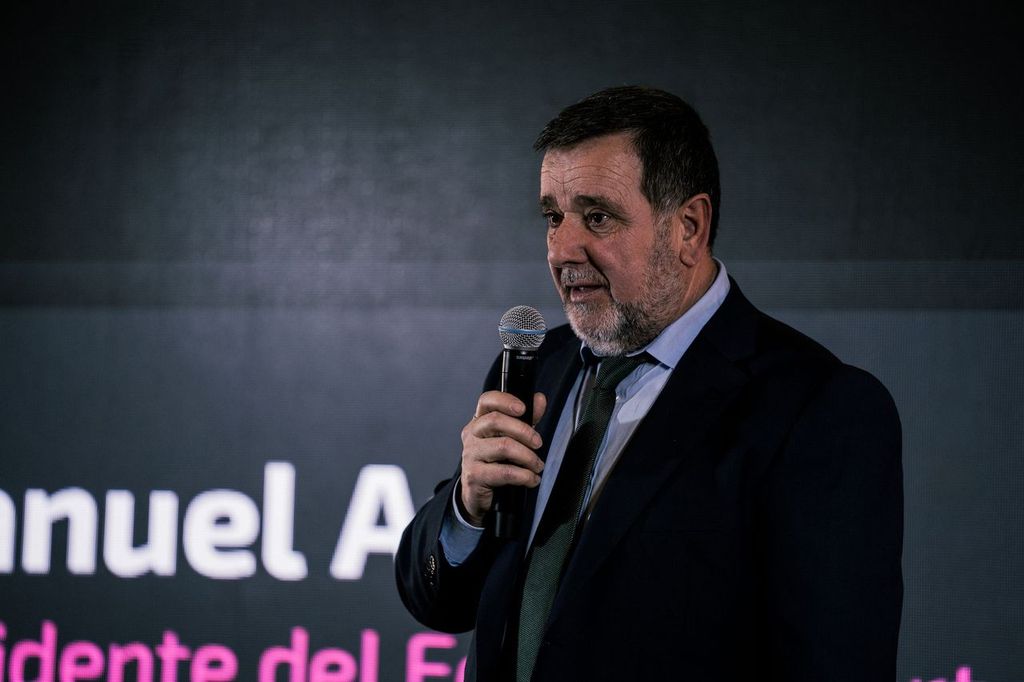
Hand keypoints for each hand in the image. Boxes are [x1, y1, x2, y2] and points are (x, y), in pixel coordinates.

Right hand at [459, 391, 546, 526]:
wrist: (478, 494)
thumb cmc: (496, 462)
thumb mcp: (512, 438)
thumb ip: (526, 419)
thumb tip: (539, 399)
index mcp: (479, 421)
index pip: (486, 401)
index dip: (505, 400)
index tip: (523, 408)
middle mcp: (471, 435)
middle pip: (495, 420)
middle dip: (524, 431)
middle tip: (538, 443)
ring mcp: (470, 455)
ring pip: (503, 446)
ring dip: (527, 456)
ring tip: (537, 465)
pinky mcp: (474, 476)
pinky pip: (504, 472)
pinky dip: (524, 476)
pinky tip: (532, 479)